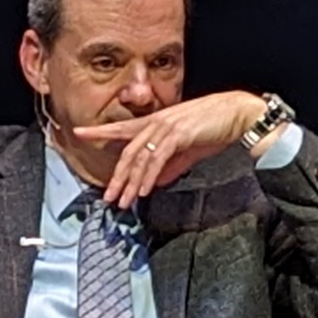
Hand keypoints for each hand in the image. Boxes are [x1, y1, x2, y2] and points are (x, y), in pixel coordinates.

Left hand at [94, 89, 270, 211]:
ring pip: (139, 157)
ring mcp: (166, 126)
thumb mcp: (189, 150)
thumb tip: (157, 183)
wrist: (238, 115)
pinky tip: (143, 190)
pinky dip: (148, 176)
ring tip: (123, 202)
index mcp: (157, 122)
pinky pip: (157, 159)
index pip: (122, 128)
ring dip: (130, 182)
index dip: (99, 131)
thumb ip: (172, 165)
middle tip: (107, 197)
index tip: (79, 133)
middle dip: (116, 176)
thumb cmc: (215, 128)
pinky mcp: (178, 133)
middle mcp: (157, 122)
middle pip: (127, 151)